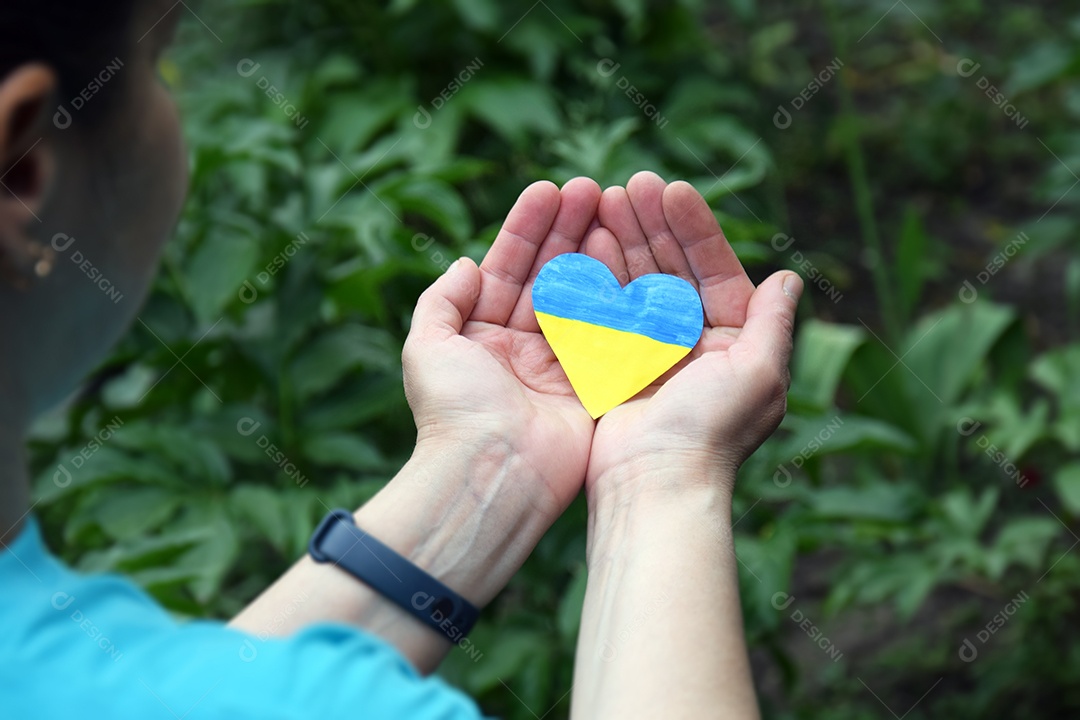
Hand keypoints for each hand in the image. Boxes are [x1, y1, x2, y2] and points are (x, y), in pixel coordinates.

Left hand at [402, 178, 600, 517]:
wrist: (491, 472)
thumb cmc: (452, 410)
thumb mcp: (426, 346)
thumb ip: (440, 300)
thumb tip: (464, 263)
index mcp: (482, 335)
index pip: (508, 267)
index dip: (527, 227)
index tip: (549, 188)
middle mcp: (523, 346)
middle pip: (549, 274)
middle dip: (568, 229)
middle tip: (592, 187)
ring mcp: (561, 365)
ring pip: (583, 294)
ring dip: (597, 251)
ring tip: (614, 206)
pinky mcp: (594, 386)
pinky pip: (611, 331)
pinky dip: (621, 294)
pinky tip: (633, 254)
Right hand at [580, 172, 802, 500]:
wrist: (655, 485)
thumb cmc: (713, 431)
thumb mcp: (760, 373)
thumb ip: (774, 322)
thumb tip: (789, 277)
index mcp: (732, 342)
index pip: (714, 270)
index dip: (695, 228)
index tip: (670, 188)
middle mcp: (691, 344)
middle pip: (671, 270)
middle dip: (651, 226)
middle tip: (628, 185)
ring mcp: (649, 353)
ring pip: (635, 284)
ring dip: (621, 243)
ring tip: (600, 203)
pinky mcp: (612, 365)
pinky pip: (603, 311)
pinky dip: (594, 278)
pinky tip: (583, 244)